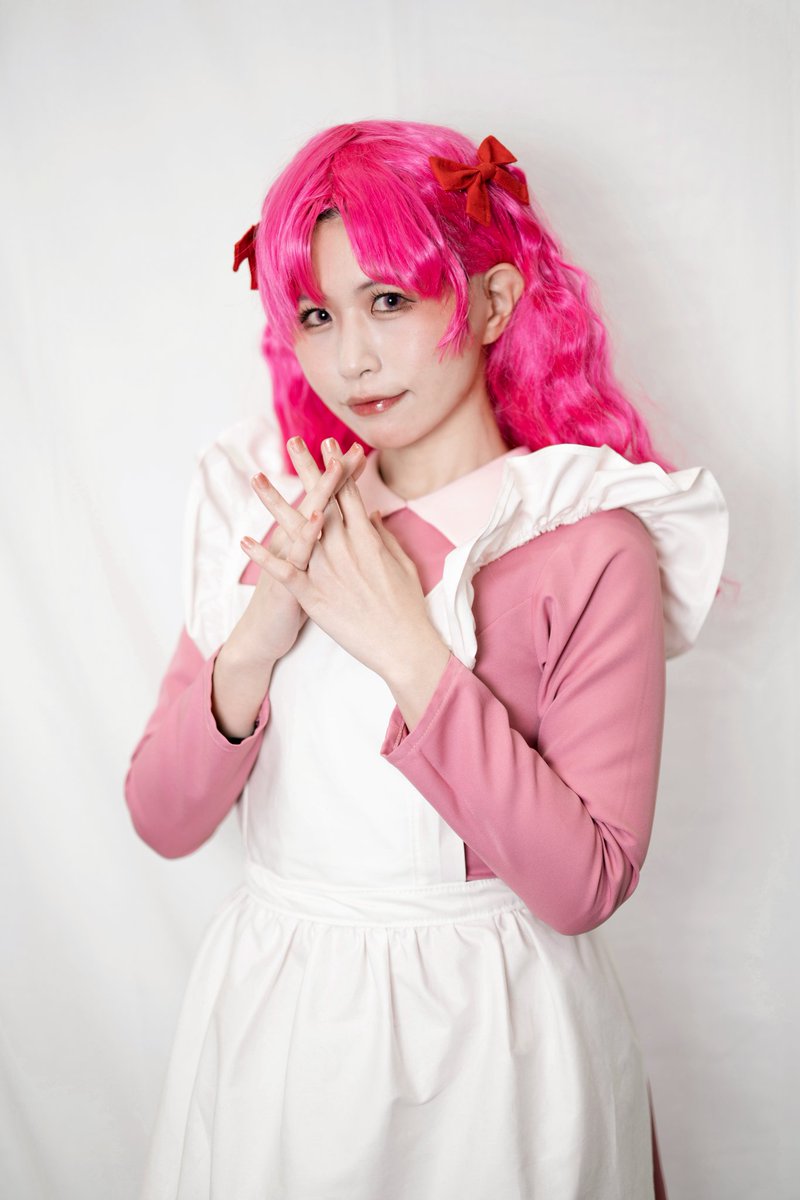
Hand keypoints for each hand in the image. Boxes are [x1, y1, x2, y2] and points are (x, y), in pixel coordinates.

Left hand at [241, 437, 447, 682]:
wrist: (403, 644)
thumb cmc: (407, 606)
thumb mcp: (402, 563)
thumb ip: (383, 535)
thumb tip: (371, 514)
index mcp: (367, 537)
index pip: (348, 493)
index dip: (336, 467)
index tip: (327, 444)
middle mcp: (345, 547)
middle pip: (321, 499)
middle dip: (307, 468)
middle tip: (293, 440)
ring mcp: (327, 569)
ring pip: (295, 528)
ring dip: (274, 501)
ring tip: (256, 478)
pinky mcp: (312, 595)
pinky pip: (283, 572)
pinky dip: (263, 557)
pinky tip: (244, 541)